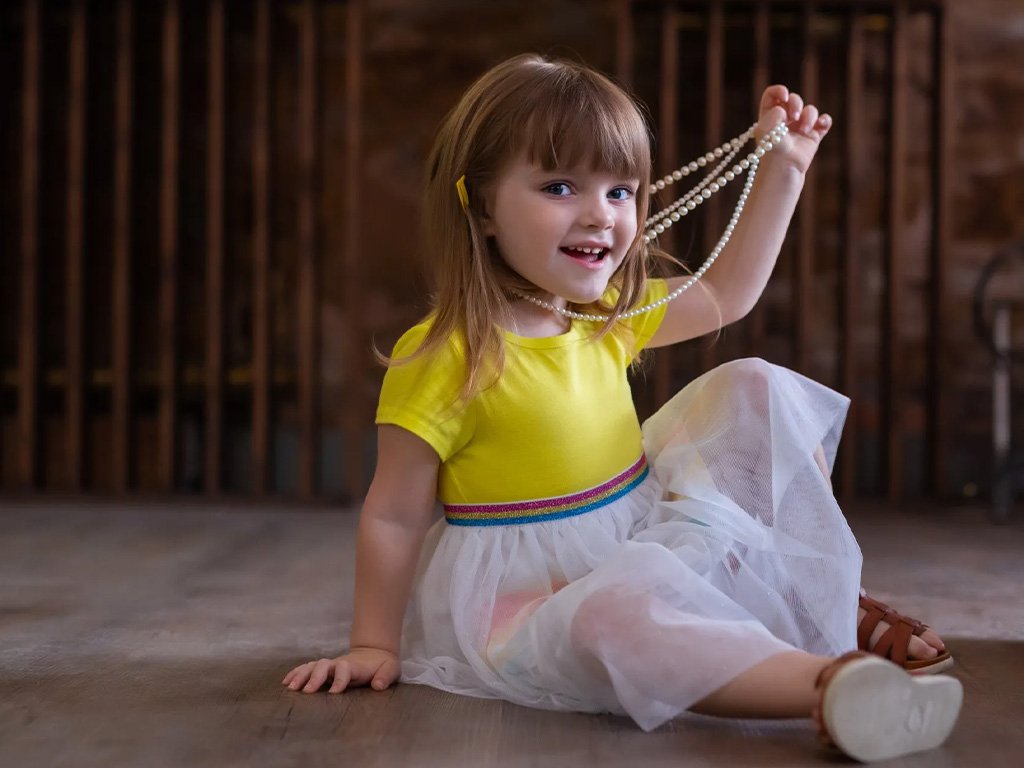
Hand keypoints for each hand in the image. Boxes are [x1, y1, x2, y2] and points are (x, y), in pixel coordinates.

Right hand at [282, 646, 399, 693]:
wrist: (375, 653)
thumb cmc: (383, 665)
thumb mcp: (391, 669)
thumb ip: (385, 676)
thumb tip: (378, 685)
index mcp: (355, 666)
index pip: (344, 669)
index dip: (340, 678)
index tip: (335, 692)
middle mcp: (339, 664)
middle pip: (323, 665)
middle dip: (315, 677)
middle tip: (307, 692)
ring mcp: (330, 666)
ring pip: (312, 666)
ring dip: (301, 675)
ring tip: (290, 688)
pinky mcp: (324, 669)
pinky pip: (307, 668)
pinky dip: (296, 673)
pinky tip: (286, 682)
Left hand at [754, 85, 831, 175]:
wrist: (784, 167)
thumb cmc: (771, 150)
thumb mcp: (765, 130)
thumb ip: (774, 113)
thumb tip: (785, 109)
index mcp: (770, 115)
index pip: (773, 94)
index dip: (779, 91)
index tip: (784, 97)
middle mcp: (785, 118)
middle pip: (794, 99)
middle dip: (796, 103)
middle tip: (794, 116)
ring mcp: (800, 126)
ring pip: (810, 110)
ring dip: (809, 117)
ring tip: (804, 130)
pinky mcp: (814, 134)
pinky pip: (824, 120)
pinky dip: (824, 120)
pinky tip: (820, 125)